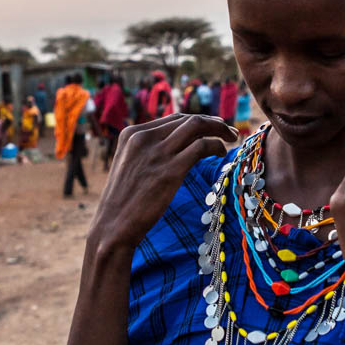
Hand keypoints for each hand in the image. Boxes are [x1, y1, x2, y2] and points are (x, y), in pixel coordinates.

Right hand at [89, 114, 236, 251]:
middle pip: (187, 119)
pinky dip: (216, 145)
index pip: (173, 119)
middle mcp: (144, 137)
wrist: (112, 226)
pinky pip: (202, 147)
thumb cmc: (122, 203)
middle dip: (212, 122)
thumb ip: (147, 153)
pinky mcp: (171, 169)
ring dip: (219, 129)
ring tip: (232, 138)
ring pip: (197, 126)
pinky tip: (222, 153)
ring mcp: (158, 152)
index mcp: (132, 134)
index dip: (196, 120)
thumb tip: (175, 149)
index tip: (212, 127)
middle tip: (229, 131)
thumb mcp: (130, 167)